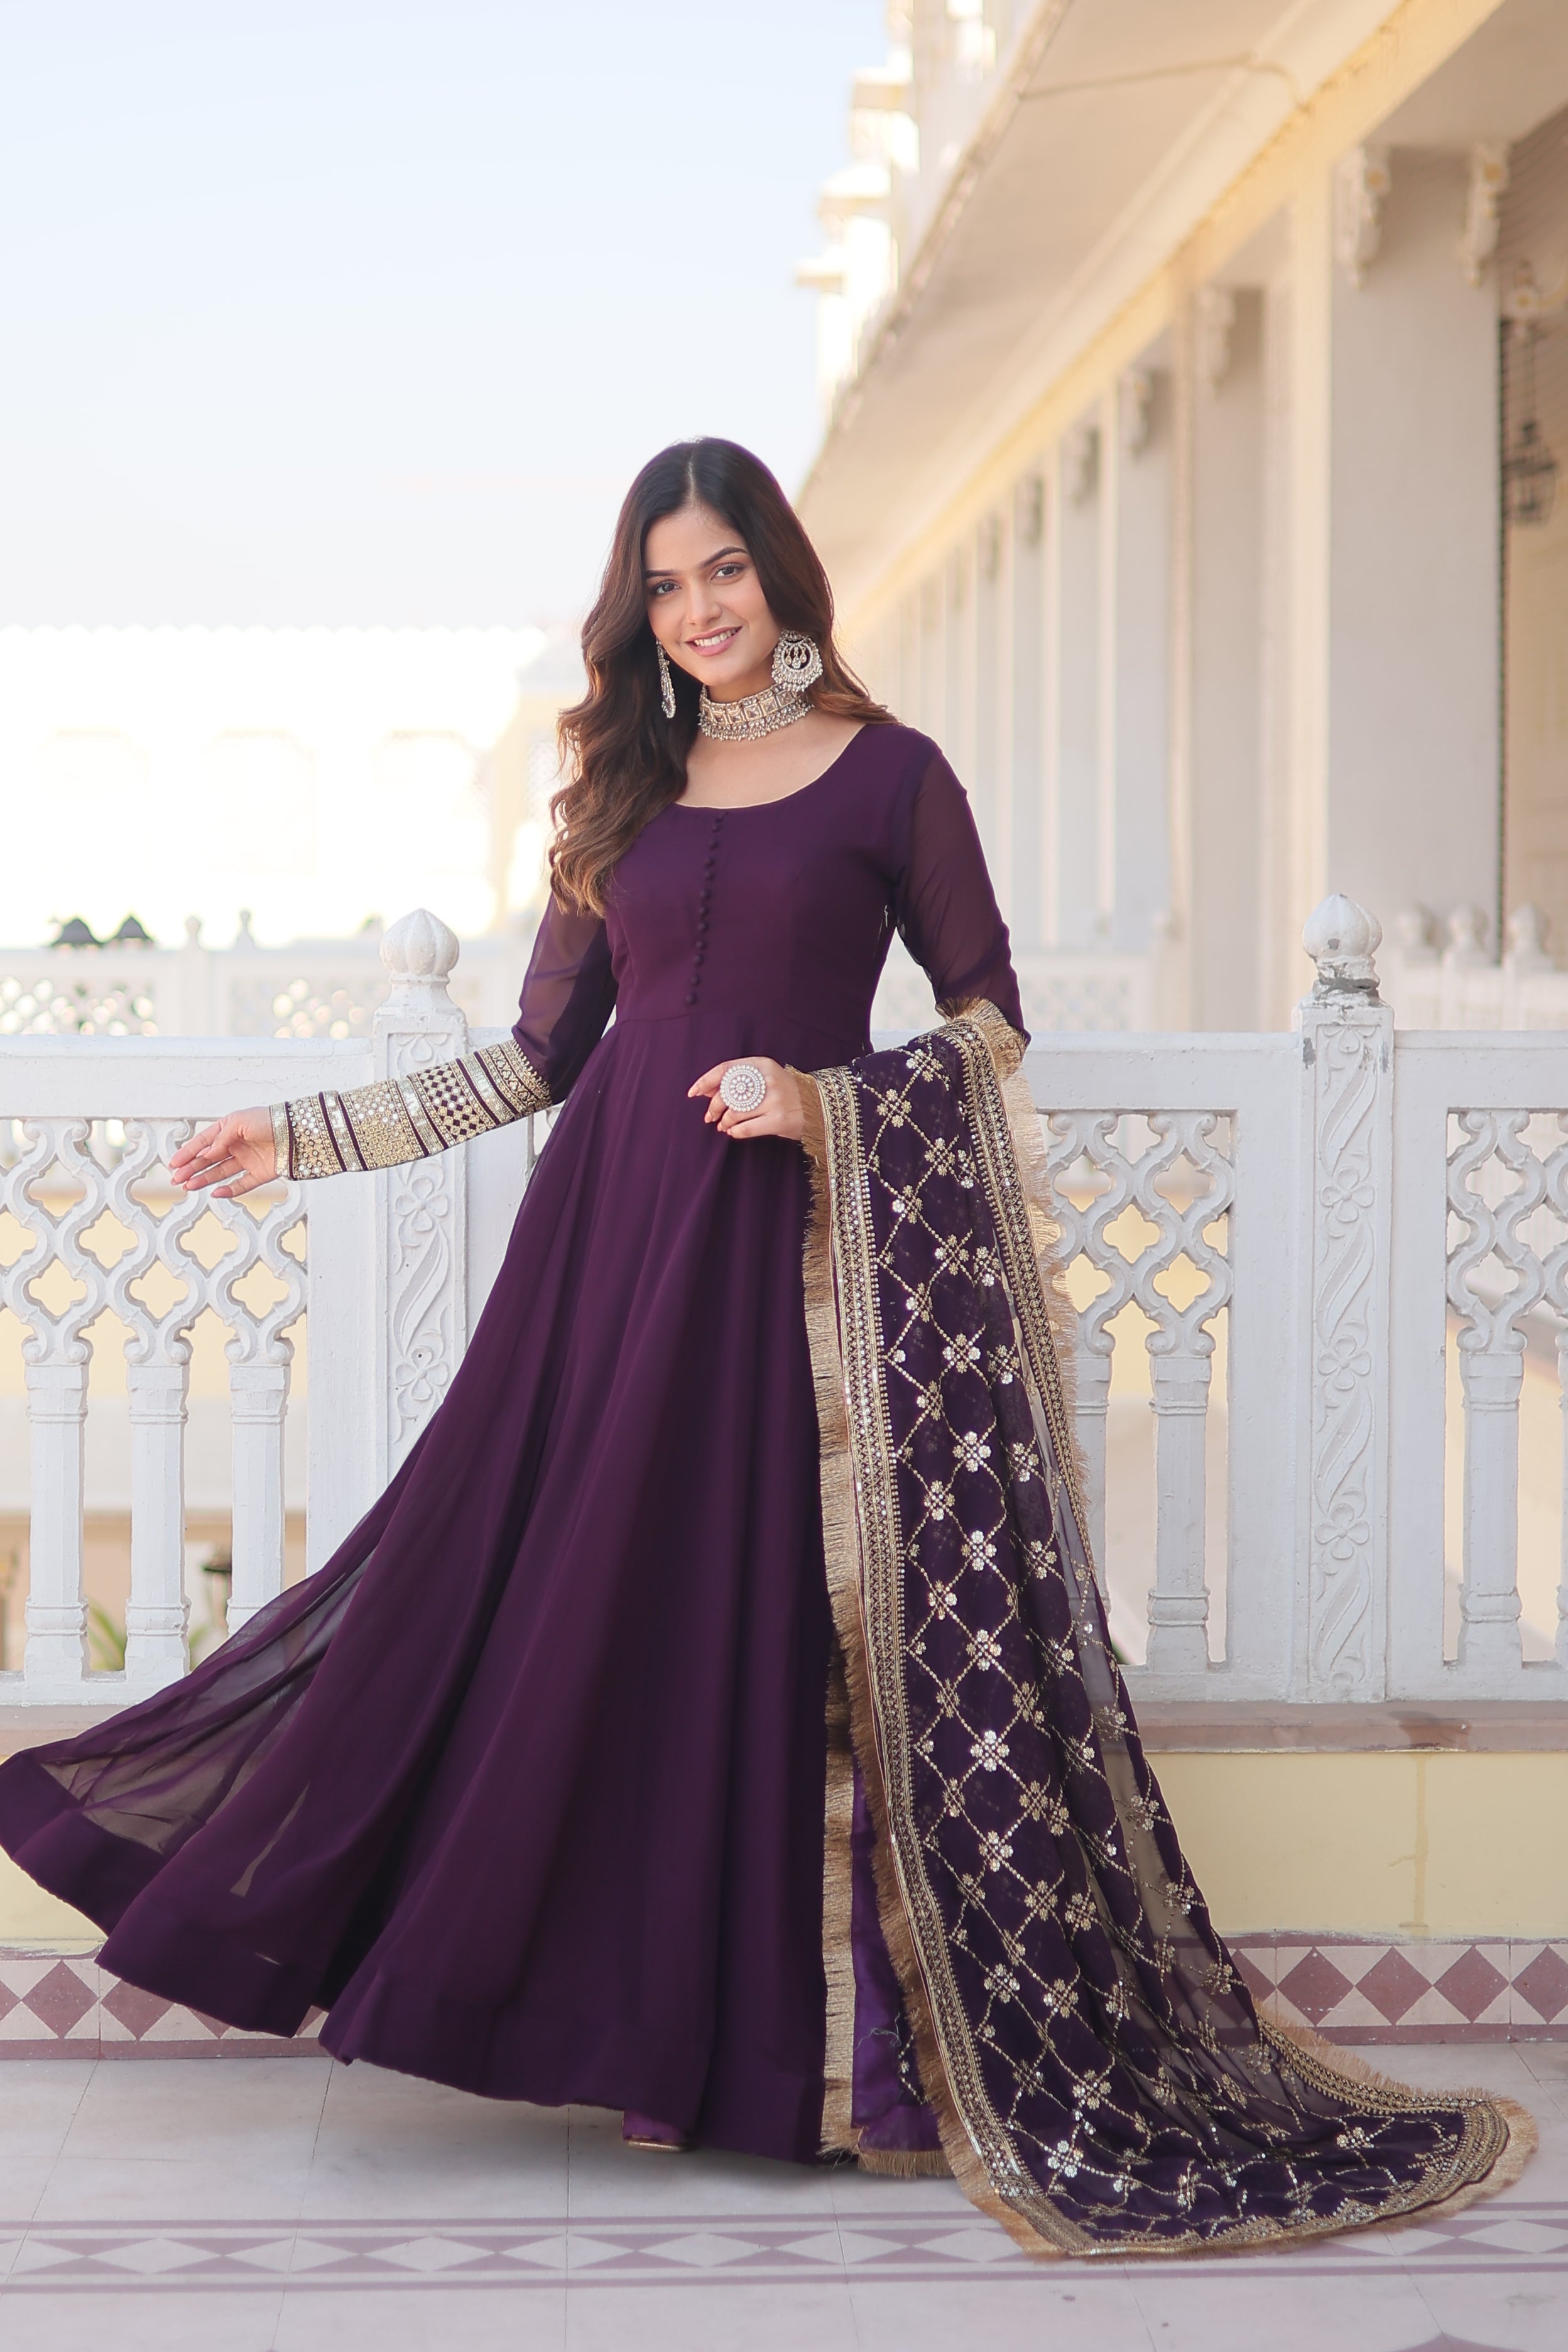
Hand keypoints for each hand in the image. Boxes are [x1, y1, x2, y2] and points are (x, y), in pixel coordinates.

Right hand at [169, 1108, 277, 1197]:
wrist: (296, 1131)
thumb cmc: (269, 1120)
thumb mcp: (239, 1122)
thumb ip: (220, 1139)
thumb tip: (206, 1154)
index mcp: (230, 1129)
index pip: (203, 1142)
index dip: (188, 1152)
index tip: (174, 1163)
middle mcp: (237, 1145)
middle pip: (209, 1160)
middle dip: (191, 1169)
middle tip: (176, 1179)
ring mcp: (248, 1160)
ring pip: (220, 1173)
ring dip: (203, 1179)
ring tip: (188, 1186)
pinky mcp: (260, 1174)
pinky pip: (241, 1185)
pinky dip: (228, 1190)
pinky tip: (215, 1193)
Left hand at [688, 1057, 804, 1142]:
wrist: (820, 1107)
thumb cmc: (786, 1092)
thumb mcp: (766, 1077)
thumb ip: (739, 1080)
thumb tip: (704, 1090)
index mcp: (763, 1064)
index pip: (726, 1069)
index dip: (706, 1081)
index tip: (693, 1093)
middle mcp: (769, 1080)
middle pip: (728, 1093)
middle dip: (714, 1107)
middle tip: (710, 1116)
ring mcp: (775, 1100)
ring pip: (734, 1112)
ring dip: (724, 1122)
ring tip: (724, 1126)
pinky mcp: (779, 1120)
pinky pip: (746, 1128)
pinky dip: (735, 1132)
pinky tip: (734, 1132)